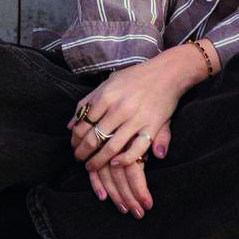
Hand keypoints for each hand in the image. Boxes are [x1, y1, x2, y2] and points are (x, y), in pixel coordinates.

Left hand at [68, 43, 213, 210]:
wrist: (168, 72)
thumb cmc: (136, 77)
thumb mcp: (108, 83)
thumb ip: (88, 102)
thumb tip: (70, 124)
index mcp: (106, 96)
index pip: (83, 124)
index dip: (75, 139)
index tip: (74, 146)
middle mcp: (119, 108)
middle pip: (93, 138)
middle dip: (83, 153)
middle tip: (79, 159)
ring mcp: (136, 119)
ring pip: (111, 148)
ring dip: (98, 161)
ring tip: (92, 166)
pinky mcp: (152, 127)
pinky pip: (135, 150)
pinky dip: (123, 160)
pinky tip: (115, 163)